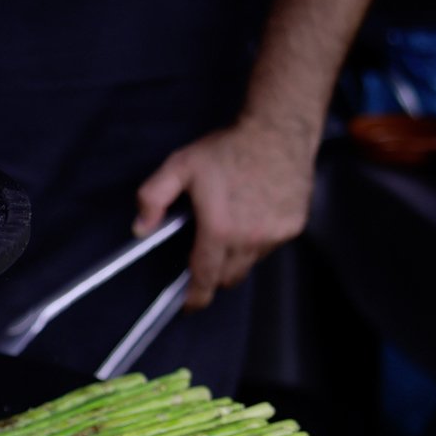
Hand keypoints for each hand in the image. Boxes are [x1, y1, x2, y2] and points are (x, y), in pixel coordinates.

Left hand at [134, 117, 317, 309]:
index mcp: (220, 229)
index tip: (189, 305)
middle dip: (213, 274)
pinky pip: (270, 247)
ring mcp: (276, 234)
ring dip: (236, 256)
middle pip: (228, 277)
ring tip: (230, 227)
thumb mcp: (179, 166)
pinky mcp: (294, 225)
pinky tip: (253, 215)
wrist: (278, 129)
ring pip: (250, 263)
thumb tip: (141, 229)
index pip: (205, 278)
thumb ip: (153, 198)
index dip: (195, 297)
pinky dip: (259, 241)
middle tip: (204, 256)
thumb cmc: (227, 148)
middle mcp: (251, 238)